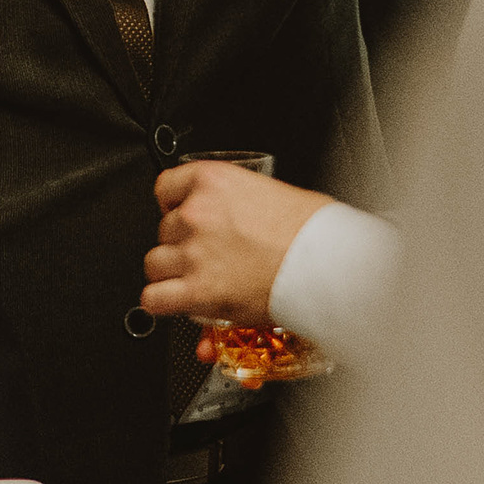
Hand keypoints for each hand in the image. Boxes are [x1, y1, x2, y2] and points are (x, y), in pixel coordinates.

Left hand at [142, 160, 336, 324]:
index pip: (166, 187)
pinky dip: (162, 302)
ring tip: (196, 278)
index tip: (180, 213)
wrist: (328, 263)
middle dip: (183, 243)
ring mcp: (193, 253)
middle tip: (208, 254)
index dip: (173, 204)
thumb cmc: (314, 230)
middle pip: (164, 228)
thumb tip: (239, 214)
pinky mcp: (197, 291)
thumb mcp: (273, 193)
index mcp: (213, 181)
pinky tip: (177, 301)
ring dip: (172, 272)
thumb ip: (241, 201)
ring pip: (155, 263)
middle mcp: (197, 214)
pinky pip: (154, 298)